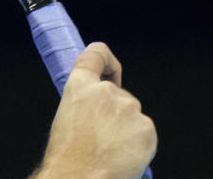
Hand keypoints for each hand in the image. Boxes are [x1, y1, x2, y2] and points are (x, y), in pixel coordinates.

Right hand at [35, 42, 155, 178]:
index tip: (110, 71)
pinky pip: (144, 132)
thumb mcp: (65, 118)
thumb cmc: (67, 159)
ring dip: (126, 129)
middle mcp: (106, 91)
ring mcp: (129, 109)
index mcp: (80, 86)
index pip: (96, 54)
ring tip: (109, 151)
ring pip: (132, 115)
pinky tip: (123, 157)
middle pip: (119, 93)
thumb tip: (94, 106)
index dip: (106, 61)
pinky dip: (138, 144)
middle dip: (115, 112)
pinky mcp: (147, 128)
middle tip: (102, 137)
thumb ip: (83, 102)